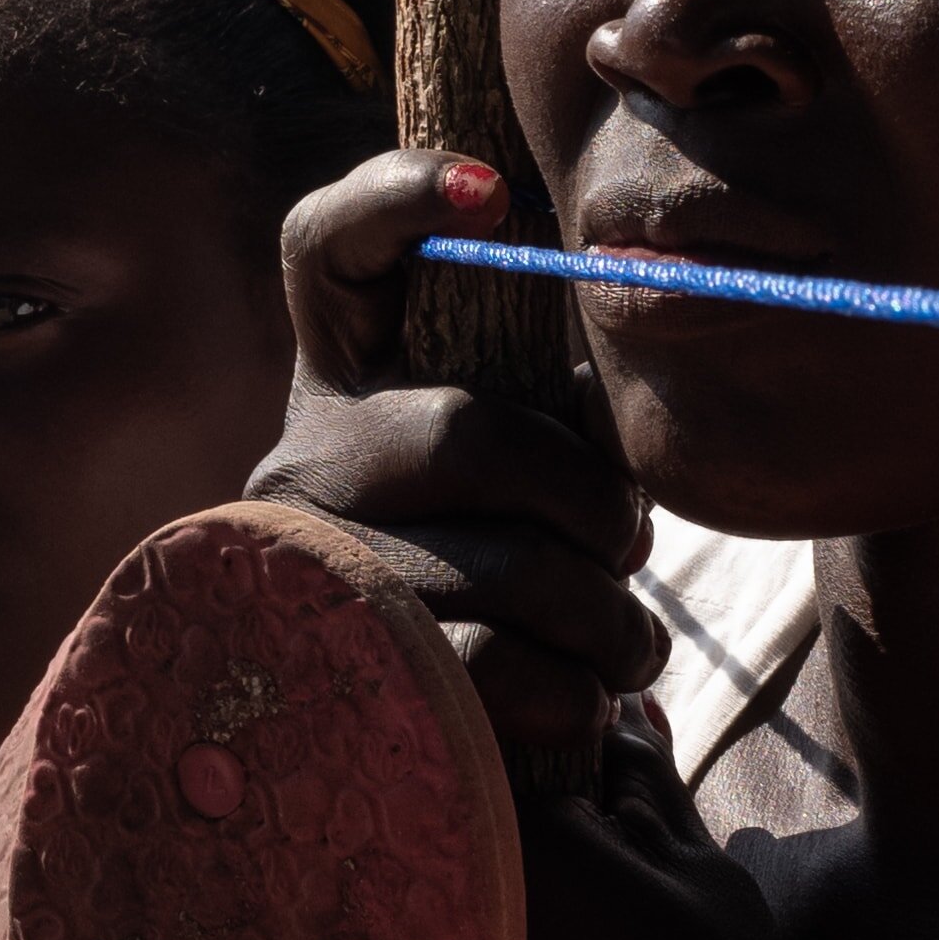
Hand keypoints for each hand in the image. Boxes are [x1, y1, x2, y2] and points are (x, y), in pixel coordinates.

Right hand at [255, 147, 659, 774]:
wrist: (411, 746)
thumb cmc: (495, 573)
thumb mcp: (509, 464)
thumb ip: (547, 400)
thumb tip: (636, 336)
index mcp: (344, 385)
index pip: (325, 253)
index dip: (394, 199)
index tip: (494, 193)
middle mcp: (303, 468)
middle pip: (466, 435)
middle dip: (590, 501)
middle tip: (630, 545)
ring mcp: (314, 573)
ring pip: (503, 564)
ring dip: (607, 617)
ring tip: (627, 643)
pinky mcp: (349, 677)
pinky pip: (495, 667)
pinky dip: (575, 695)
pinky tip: (583, 704)